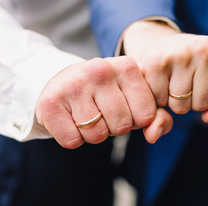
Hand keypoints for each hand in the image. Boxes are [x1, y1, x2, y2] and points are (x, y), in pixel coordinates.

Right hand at [35, 56, 172, 148]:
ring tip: (85, 114)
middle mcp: (100, 70)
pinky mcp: (51, 101)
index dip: (135, 120)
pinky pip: (73, 141)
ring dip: (92, 134)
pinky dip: (72, 138)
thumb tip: (153, 135)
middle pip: (122, 126)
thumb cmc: (104, 94)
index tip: (123, 107)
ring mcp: (74, 84)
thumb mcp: (133, 98)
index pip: (147, 115)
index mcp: (127, 66)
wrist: (59, 83)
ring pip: (97, 135)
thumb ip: (156, 117)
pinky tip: (69, 119)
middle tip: (101, 111)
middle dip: (113, 128)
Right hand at [123, 21, 207, 126]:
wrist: (154, 44)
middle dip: (192, 101)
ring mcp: (179, 52)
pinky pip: (160, 103)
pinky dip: (157, 99)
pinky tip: (158, 81)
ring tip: (171, 81)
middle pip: (202, 104)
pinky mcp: (155, 62)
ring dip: (173, 103)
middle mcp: (204, 45)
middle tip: (184, 80)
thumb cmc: (192, 69)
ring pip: (180, 106)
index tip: (203, 79)